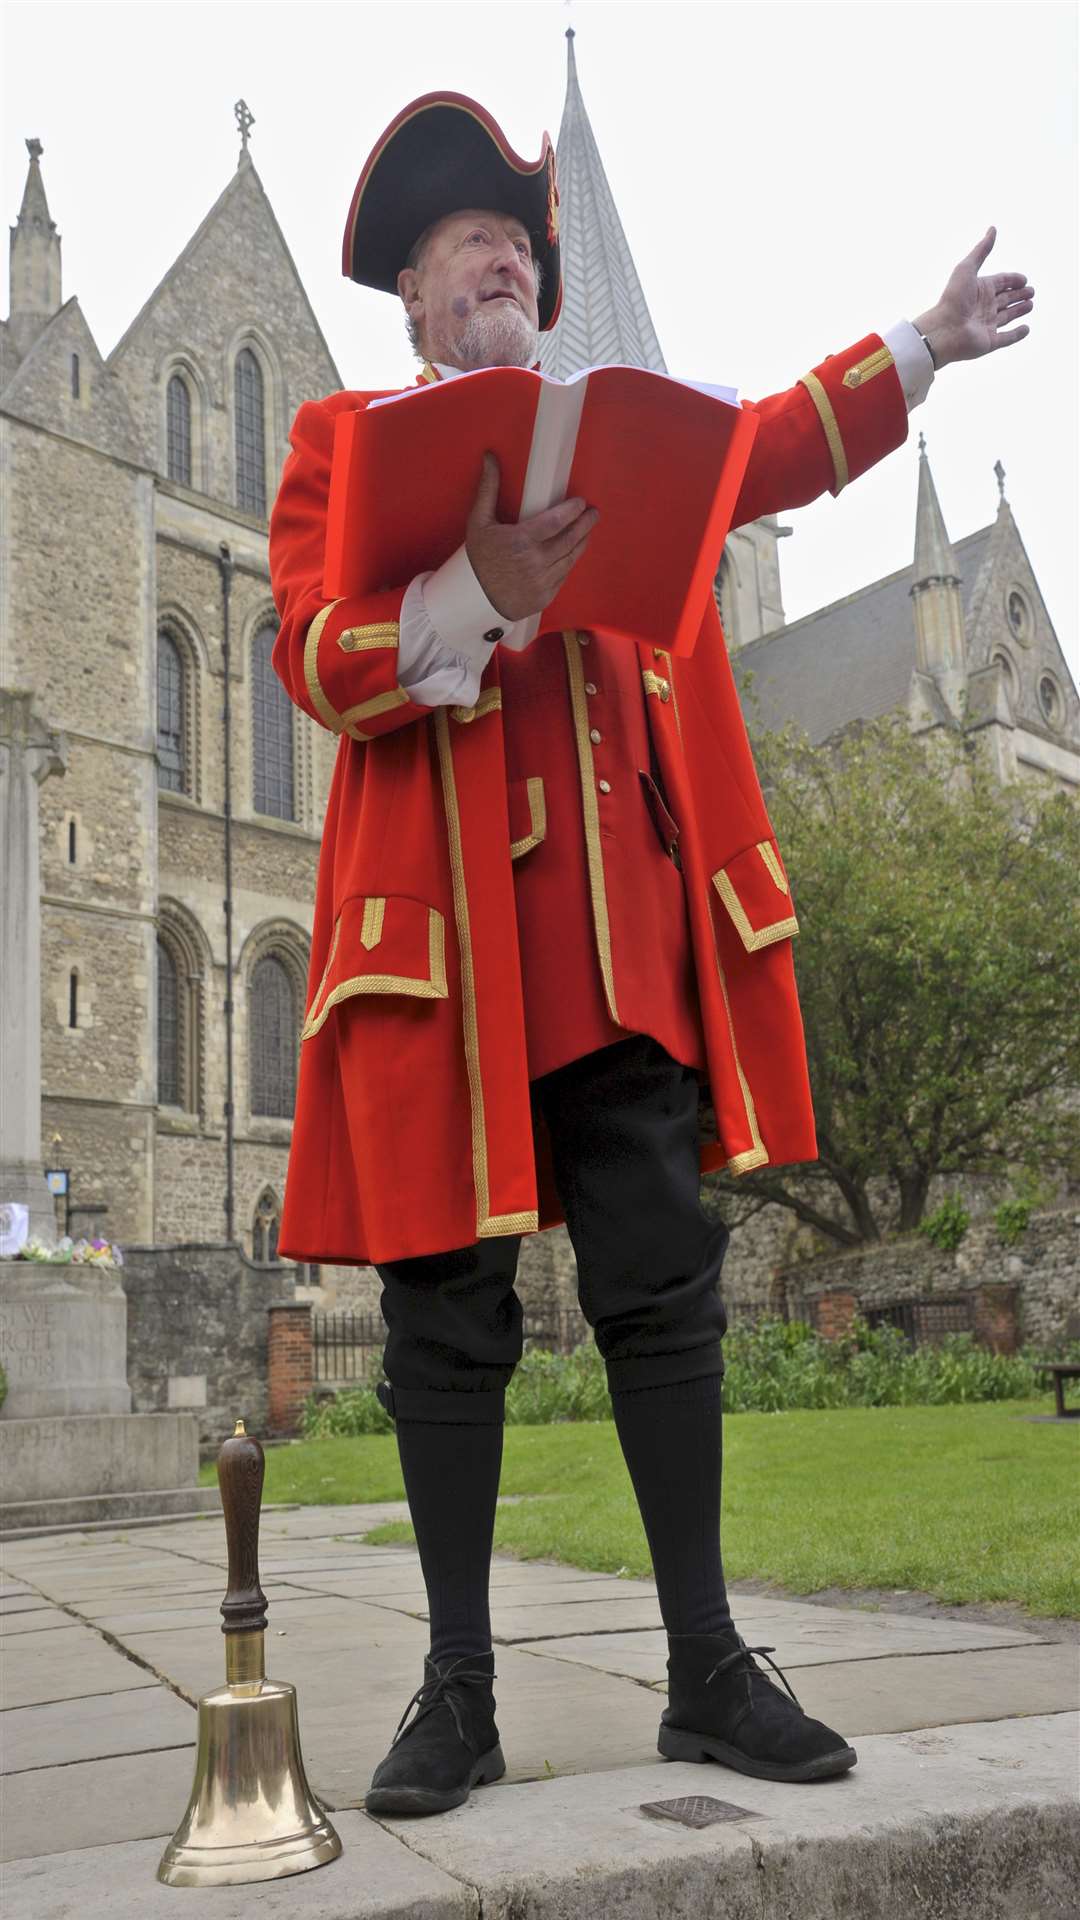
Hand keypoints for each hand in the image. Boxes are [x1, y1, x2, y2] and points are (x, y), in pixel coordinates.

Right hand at [465, 453, 598, 621]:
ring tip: (587, 531)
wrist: (473, 598)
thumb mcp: (478, 521)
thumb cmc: (477, 557)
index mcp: (521, 541)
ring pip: (571, 558)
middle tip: (593, 514)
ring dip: (582, 542)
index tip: (581, 503)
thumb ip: (488, 489)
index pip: (556, 522)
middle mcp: (535, 562)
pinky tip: (572, 552)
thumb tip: (490, 457)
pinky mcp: (545, 596)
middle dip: (585, 524)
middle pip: (570, 539)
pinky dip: (570, 561)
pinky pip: (564, 575)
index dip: (572, 511)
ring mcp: (542, 582)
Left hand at [914, 227, 1033, 368]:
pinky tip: (1026, 328)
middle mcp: (983, 307)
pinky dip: (1017, 334)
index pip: (1000, 282)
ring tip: (1030, 304)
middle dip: (1019, 294)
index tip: (1024, 279)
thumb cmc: (953, 298)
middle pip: (1005, 299)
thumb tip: (992, 229)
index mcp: (979, 290)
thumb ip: (981, 250)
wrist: (944, 330)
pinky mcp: (989, 342)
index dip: (1012, 280)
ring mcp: (987, 325)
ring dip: (1019, 310)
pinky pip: (1007, 338)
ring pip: (1007, 316)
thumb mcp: (967, 269)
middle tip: (1031, 291)